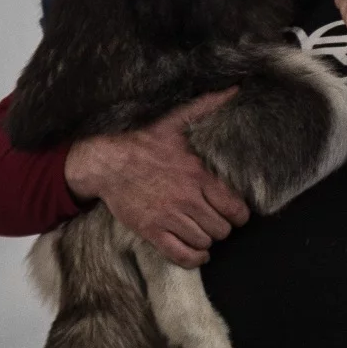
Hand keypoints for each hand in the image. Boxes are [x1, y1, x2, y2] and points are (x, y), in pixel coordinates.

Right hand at [64, 88, 249, 267]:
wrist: (106, 163)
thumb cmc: (144, 144)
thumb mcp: (177, 122)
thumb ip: (207, 108)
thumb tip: (234, 89)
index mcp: (198, 176)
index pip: (235, 208)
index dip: (239, 214)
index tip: (235, 213)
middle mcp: (187, 200)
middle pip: (222, 228)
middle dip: (223, 226)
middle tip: (217, 220)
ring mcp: (169, 217)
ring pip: (204, 242)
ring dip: (207, 239)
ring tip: (204, 231)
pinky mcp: (152, 232)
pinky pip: (182, 255)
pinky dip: (194, 258)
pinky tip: (197, 252)